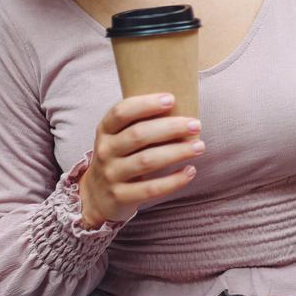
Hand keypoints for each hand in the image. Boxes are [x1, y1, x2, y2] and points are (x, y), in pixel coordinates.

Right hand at [78, 93, 203, 228]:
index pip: (121, 112)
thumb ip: (139, 124)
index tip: (171, 99)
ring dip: (177, 152)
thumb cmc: (119, 157)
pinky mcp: (120, 196)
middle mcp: (105, 151)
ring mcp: (111, 175)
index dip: (146, 104)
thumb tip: (181, 107)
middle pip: (138, 135)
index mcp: (105, 130)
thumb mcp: (119, 138)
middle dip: (170, 128)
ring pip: (147, 161)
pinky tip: (190, 171)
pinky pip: (151, 189)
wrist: (96, 196)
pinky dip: (173, 180)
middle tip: (195, 124)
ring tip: (199, 146)